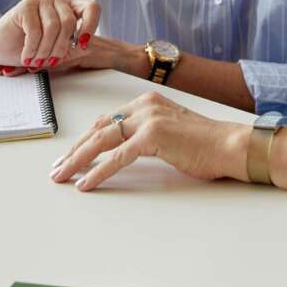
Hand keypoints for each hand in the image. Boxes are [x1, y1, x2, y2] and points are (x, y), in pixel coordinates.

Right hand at [0, 0, 99, 70]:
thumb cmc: (29, 49)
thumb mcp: (57, 51)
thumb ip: (73, 48)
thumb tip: (88, 46)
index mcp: (69, 7)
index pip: (92, 8)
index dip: (91, 25)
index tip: (82, 44)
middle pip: (69, 22)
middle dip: (60, 48)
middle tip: (49, 62)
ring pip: (53, 27)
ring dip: (45, 50)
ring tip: (37, 61)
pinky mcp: (25, 5)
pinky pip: (35, 30)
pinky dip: (32, 48)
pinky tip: (27, 56)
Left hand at [49, 92, 250, 189]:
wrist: (229, 145)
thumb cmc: (204, 144)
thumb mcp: (168, 133)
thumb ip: (145, 136)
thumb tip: (120, 151)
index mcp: (147, 102)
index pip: (106, 121)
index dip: (85, 140)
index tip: (70, 157)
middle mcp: (145, 105)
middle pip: (99, 129)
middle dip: (75, 151)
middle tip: (58, 169)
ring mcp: (149, 118)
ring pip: (102, 140)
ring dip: (78, 160)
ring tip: (63, 176)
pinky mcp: (154, 136)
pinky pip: (118, 157)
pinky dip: (99, 171)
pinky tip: (86, 183)